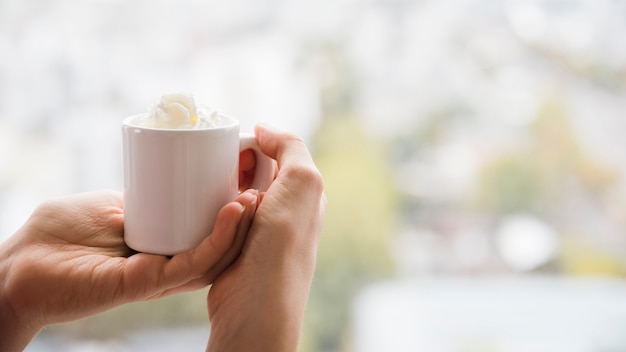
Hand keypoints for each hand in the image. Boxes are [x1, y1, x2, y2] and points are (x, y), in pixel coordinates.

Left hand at [0, 189, 258, 350]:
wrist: (18, 263)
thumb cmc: (58, 233)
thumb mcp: (112, 206)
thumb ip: (143, 200)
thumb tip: (173, 177)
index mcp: (161, 246)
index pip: (208, 233)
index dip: (232, 212)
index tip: (251, 182)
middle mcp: (166, 265)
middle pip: (218, 246)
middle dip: (247, 220)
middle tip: (264, 187)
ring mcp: (158, 276)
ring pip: (213, 257)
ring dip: (240, 228)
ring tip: (255, 197)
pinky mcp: (144, 283)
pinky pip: (190, 265)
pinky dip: (217, 240)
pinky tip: (233, 213)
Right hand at [207, 124, 326, 351]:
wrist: (255, 303)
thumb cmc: (282, 246)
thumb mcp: (303, 182)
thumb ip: (292, 147)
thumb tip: (266, 129)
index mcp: (306, 195)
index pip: (282, 154)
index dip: (260, 143)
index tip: (237, 143)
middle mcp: (287, 213)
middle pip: (257, 172)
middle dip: (239, 164)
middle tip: (221, 164)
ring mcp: (260, 233)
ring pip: (235, 194)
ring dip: (223, 187)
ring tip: (212, 187)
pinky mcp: (236, 248)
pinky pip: (220, 218)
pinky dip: (211, 209)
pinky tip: (202, 207)